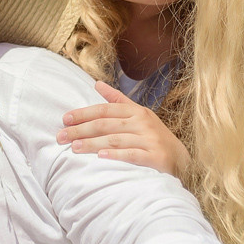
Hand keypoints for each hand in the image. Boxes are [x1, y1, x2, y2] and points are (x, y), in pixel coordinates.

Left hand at [57, 81, 191, 177]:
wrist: (182, 160)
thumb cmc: (154, 136)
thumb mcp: (138, 115)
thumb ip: (118, 100)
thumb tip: (97, 83)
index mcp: (136, 112)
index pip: (105, 110)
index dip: (84, 113)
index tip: (65, 119)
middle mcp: (142, 123)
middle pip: (106, 124)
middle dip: (81, 130)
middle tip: (61, 137)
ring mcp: (149, 139)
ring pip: (115, 140)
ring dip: (92, 143)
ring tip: (74, 147)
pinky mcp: (155, 157)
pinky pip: (132, 155)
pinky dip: (116, 155)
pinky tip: (101, 157)